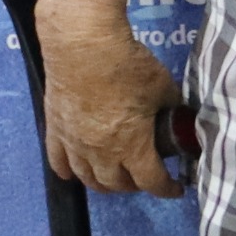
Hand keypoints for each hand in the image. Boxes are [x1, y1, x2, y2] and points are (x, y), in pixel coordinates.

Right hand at [41, 16, 186, 196]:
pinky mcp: (54, 129)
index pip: (151, 181)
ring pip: (87, 177)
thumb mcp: (163, 87)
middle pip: (116, 184)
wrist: (82, 46)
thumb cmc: (128, 66)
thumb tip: (181, 113)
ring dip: (103, 183)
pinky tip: (74, 172)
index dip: (166, 189)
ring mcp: (74, 143)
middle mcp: (100, 152)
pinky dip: (68, 171)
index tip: (176, 188)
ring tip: (115, 177)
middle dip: (135, 186)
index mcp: (132, 146)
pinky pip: (58, 161)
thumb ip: (172, 106)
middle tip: (145, 178)